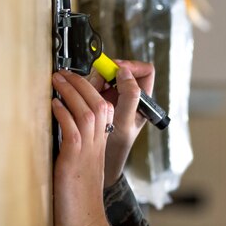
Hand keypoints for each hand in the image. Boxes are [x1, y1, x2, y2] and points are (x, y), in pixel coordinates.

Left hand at [51, 70, 113, 225]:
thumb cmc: (76, 204)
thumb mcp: (78, 170)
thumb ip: (74, 151)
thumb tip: (58, 133)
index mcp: (99, 148)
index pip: (104, 110)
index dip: (92, 91)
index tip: (77, 79)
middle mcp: (98, 147)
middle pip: (98, 104)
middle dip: (81, 83)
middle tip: (64, 72)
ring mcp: (88, 152)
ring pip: (88, 111)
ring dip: (71, 91)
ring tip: (58, 79)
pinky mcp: (74, 160)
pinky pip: (73, 129)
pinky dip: (63, 113)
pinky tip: (53, 104)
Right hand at [87, 60, 155, 187]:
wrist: (100, 159)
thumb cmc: (116, 146)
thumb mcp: (125, 122)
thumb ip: (129, 97)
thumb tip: (124, 72)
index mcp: (141, 99)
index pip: (145, 71)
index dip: (132, 66)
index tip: (117, 69)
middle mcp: (128, 94)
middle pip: (120, 69)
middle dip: (106, 72)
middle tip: (97, 81)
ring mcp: (113, 95)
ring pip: (104, 75)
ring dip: (94, 80)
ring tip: (86, 92)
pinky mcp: (98, 98)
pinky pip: (93, 84)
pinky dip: (86, 87)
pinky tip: (81, 97)